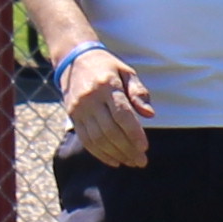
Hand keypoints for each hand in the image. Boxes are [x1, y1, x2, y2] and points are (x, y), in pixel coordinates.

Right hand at [60, 43, 152, 167]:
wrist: (74, 59)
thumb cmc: (107, 66)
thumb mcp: (126, 72)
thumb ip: (138, 92)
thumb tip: (149, 114)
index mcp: (107, 85)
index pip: (122, 114)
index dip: (134, 133)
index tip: (144, 147)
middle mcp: (91, 99)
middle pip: (110, 130)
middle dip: (127, 149)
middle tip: (141, 161)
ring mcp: (79, 109)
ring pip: (97, 139)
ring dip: (115, 154)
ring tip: (130, 162)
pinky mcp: (73, 117)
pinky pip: (86, 140)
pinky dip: (100, 154)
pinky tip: (114, 161)